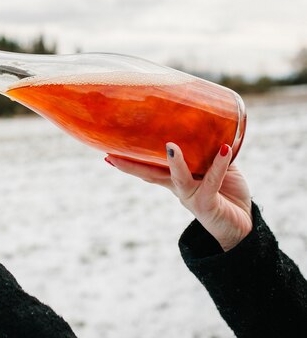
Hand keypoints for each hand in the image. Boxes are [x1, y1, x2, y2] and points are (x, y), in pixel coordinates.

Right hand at [106, 143, 251, 250]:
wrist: (244, 227)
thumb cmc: (229, 195)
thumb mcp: (218, 168)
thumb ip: (211, 150)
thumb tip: (210, 125)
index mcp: (176, 180)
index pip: (149, 168)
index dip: (130, 160)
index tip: (109, 152)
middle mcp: (179, 189)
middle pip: (150, 175)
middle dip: (130, 166)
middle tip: (110, 155)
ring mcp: (191, 197)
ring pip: (178, 179)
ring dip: (174, 162)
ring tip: (170, 146)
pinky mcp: (208, 204)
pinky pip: (212, 181)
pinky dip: (218, 164)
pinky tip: (223, 148)